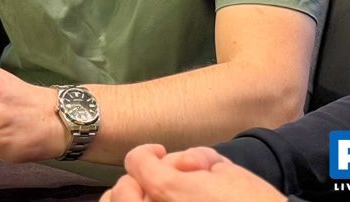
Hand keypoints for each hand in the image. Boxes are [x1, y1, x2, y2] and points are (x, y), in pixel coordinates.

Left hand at [100, 144, 287, 201]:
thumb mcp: (228, 172)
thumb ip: (199, 159)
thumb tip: (187, 163)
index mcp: (168, 192)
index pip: (136, 162)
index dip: (148, 152)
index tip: (159, 153)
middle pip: (121, 192)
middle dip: (137, 181)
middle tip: (157, 181)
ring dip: (135, 201)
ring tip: (156, 197)